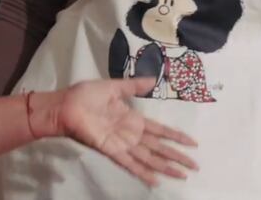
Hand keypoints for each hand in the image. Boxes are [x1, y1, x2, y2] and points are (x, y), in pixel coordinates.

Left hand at [34, 77, 198, 187]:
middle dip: (176, 157)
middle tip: (195, 166)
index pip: (159, 130)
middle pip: (158, 147)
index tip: (192, 143)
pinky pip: (129, 163)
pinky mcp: (111, 150)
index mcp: (132, 118)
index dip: (175, 136)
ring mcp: (121, 143)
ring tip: (182, 176)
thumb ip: (133, 85)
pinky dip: (143, 172)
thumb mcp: (113, 86)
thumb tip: (154, 79)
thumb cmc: (85, 95)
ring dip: (165, 167)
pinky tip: (156, 180)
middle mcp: (130, 134)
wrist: (65, 104)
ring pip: (148, 158)